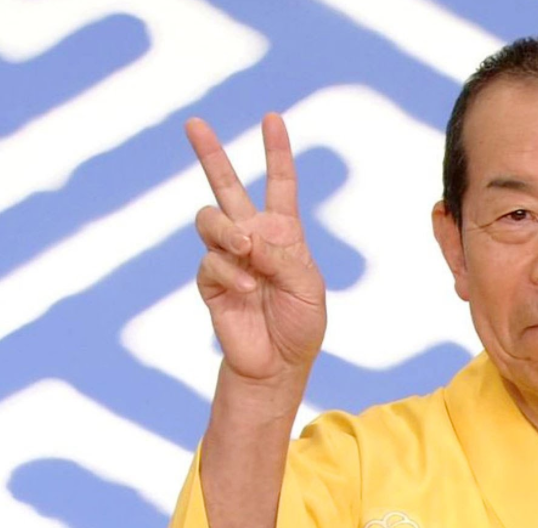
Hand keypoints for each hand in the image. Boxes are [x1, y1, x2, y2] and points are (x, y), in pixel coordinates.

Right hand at [190, 113, 326, 382]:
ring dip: (227, 231)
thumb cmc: (300, 322)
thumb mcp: (307, 284)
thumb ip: (280, 256)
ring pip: (210, 220)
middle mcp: (252, 236)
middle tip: (194, 122)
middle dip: (210, 153)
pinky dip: (230, 273)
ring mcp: (227, 256)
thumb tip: (245, 238)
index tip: (272, 118)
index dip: (276, 151)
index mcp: (283, 232)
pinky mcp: (209, 280)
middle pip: (226, 186)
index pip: (279, 183)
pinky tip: (245, 291)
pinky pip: (211, 262)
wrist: (279, 362)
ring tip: (246, 251)